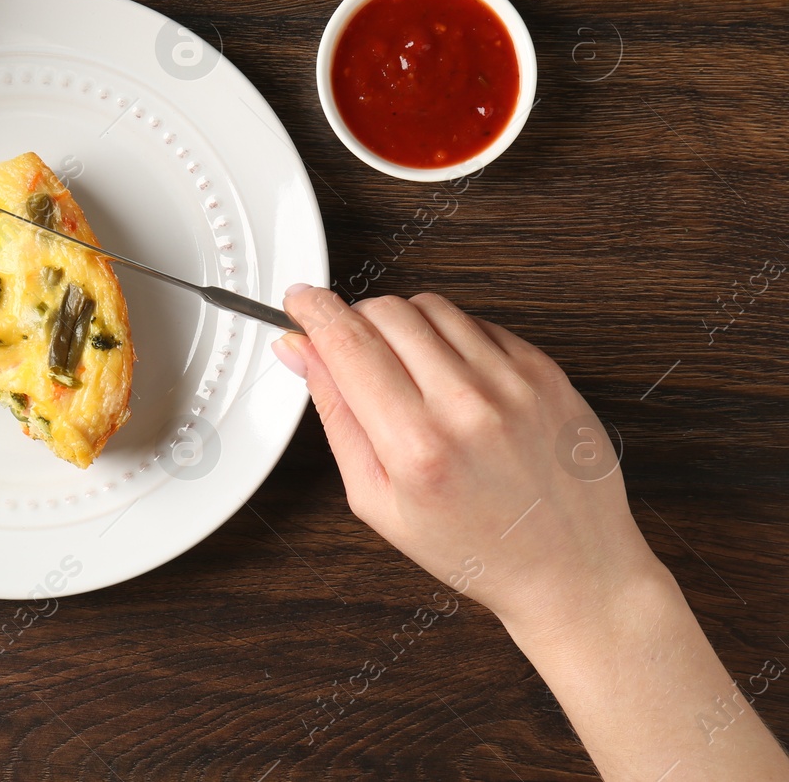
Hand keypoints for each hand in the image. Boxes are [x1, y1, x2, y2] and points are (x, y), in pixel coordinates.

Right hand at [272, 285, 655, 630]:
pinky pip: (478, 323)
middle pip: (386, 311)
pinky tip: (454, 381)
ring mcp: (513, 384)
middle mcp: (467, 406)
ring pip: (431, 306)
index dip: (312, 311)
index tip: (299, 301)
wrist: (570, 568)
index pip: (347, 341)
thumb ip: (335, 416)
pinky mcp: (545, 372)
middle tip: (353, 351)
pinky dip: (452, 339)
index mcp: (416, 445)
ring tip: (409, 372)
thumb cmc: (475, 548)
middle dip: (356, 320)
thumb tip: (302, 353)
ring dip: (404, 325)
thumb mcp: (377, 500)